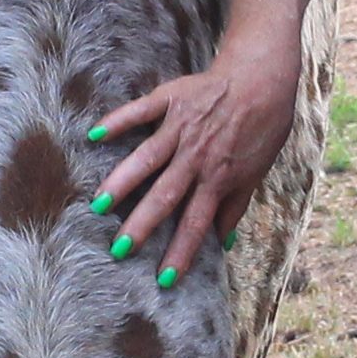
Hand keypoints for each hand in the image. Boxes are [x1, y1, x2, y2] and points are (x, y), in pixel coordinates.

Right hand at [83, 37, 305, 282]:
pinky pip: (139, 112)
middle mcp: (196, 156)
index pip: (195, 223)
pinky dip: (117, 122)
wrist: (263, 77)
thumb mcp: (255, 172)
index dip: (180, 252)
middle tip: (118, 249)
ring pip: (147, 160)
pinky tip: (94, 135)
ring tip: (99, 205)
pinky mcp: (170, 100)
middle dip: (142, 225)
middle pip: (165, 196)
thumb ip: (234, 207)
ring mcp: (181, 127)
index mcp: (217, 177)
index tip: (163, 279)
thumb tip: (224, 242)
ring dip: (122, 182)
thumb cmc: (262, 127)